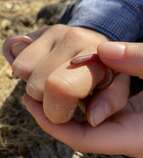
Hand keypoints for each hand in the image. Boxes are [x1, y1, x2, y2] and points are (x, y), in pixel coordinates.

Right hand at [3, 25, 129, 124]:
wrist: (93, 41)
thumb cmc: (104, 69)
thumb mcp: (116, 87)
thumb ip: (110, 102)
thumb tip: (92, 118)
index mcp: (95, 55)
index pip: (61, 87)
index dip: (56, 110)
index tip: (63, 113)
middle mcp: (72, 37)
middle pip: (35, 85)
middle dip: (44, 99)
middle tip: (60, 92)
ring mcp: (51, 30)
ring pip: (21, 70)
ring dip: (34, 81)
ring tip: (53, 77)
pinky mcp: (35, 30)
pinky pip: (14, 53)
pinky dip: (25, 68)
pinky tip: (43, 66)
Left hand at [21, 41, 142, 156]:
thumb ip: (140, 60)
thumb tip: (104, 50)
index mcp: (137, 137)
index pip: (85, 139)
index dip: (55, 124)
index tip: (31, 103)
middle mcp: (128, 134)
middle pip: (81, 129)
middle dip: (55, 113)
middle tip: (31, 92)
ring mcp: (127, 124)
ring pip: (88, 118)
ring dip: (68, 103)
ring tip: (45, 85)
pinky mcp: (129, 113)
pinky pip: (98, 108)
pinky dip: (84, 96)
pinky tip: (74, 81)